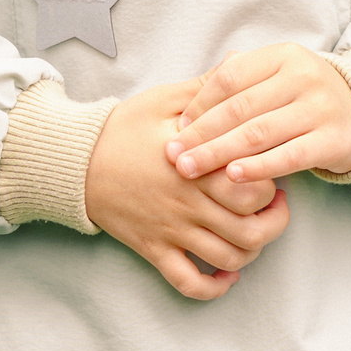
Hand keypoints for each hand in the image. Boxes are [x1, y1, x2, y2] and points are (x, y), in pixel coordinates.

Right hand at [85, 80, 290, 300]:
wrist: (75, 162)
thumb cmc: (122, 128)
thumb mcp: (165, 100)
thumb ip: (206, 88)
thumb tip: (238, 63)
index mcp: (196, 166)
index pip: (253, 187)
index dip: (273, 181)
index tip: (273, 170)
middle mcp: (188, 204)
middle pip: (251, 230)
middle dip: (273, 221)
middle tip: (275, 204)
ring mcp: (171, 231)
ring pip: (228, 259)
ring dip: (251, 253)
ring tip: (255, 233)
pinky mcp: (154, 249)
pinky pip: (188, 283)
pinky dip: (213, 287)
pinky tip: (226, 275)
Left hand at [168, 44, 350, 185]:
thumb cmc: (304, 95)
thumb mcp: (277, 74)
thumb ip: (240, 78)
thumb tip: (189, 96)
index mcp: (282, 55)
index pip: (230, 78)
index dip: (200, 103)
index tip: (178, 127)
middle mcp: (303, 76)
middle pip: (240, 108)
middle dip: (201, 133)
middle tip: (173, 154)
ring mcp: (320, 107)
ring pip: (260, 133)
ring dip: (220, 153)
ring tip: (191, 168)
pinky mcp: (333, 139)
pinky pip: (290, 156)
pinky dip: (259, 167)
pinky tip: (233, 176)